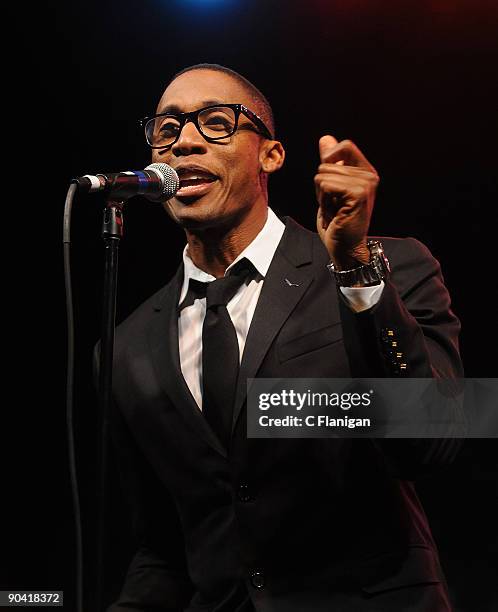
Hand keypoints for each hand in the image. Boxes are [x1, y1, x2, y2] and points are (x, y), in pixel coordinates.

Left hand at [315, 135, 378, 269]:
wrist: (345, 247)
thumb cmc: (338, 221)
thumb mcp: (330, 188)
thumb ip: (331, 163)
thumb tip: (326, 138)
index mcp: (365, 170)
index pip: (344, 145)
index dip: (328, 161)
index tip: (331, 186)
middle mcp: (369, 174)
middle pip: (326, 162)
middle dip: (321, 185)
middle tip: (333, 204)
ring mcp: (366, 183)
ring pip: (323, 174)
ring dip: (321, 195)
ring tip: (334, 209)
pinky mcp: (358, 193)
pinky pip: (325, 184)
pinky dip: (323, 200)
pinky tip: (334, 213)